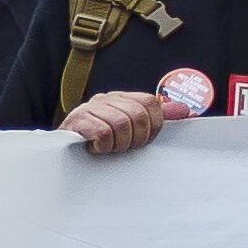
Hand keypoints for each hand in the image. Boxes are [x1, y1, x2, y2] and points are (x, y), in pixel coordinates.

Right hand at [59, 88, 180, 157]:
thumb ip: (155, 118)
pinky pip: (102, 133)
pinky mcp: (77, 120)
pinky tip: (96, 148)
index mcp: (123, 98)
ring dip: (119, 144)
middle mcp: (107, 98)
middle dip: (136, 139)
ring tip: (109, 148)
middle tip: (125, 147)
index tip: (143, 141)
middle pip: (138, 116)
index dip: (153, 127)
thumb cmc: (101, 141)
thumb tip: (184, 111)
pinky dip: (103, 146)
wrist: (63, 149)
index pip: (151, 104)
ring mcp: (90, 108)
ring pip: (121, 125)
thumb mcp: (130, 128)